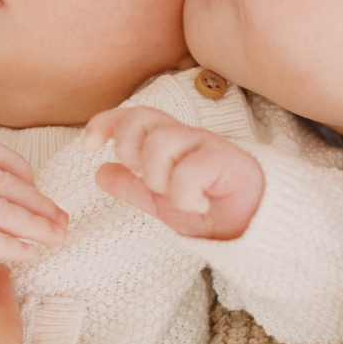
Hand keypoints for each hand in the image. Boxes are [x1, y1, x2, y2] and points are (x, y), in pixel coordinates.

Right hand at [0, 140, 66, 313]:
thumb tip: (20, 209)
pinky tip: (28, 253)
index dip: (24, 171)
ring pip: (0, 208)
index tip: (41, 193)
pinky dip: (11, 245)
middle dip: (40, 203)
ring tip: (57, 238)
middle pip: (5, 183)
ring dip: (35, 225)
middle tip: (63, 221)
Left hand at [84, 106, 264, 239]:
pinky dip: (185, 195)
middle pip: (142, 118)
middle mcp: (186, 137)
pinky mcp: (227, 162)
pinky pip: (189, 171)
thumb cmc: (213, 209)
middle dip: (130, 149)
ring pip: (161, 142)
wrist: (255, 227)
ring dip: (158, 177)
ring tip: (177, 197)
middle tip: (146, 178)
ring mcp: (207, 146)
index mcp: (170, 142)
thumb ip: (133, 187)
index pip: (132, 116)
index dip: (105, 123)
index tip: (87, 146)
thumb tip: (100, 172)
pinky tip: (198, 205)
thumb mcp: (163, 203)